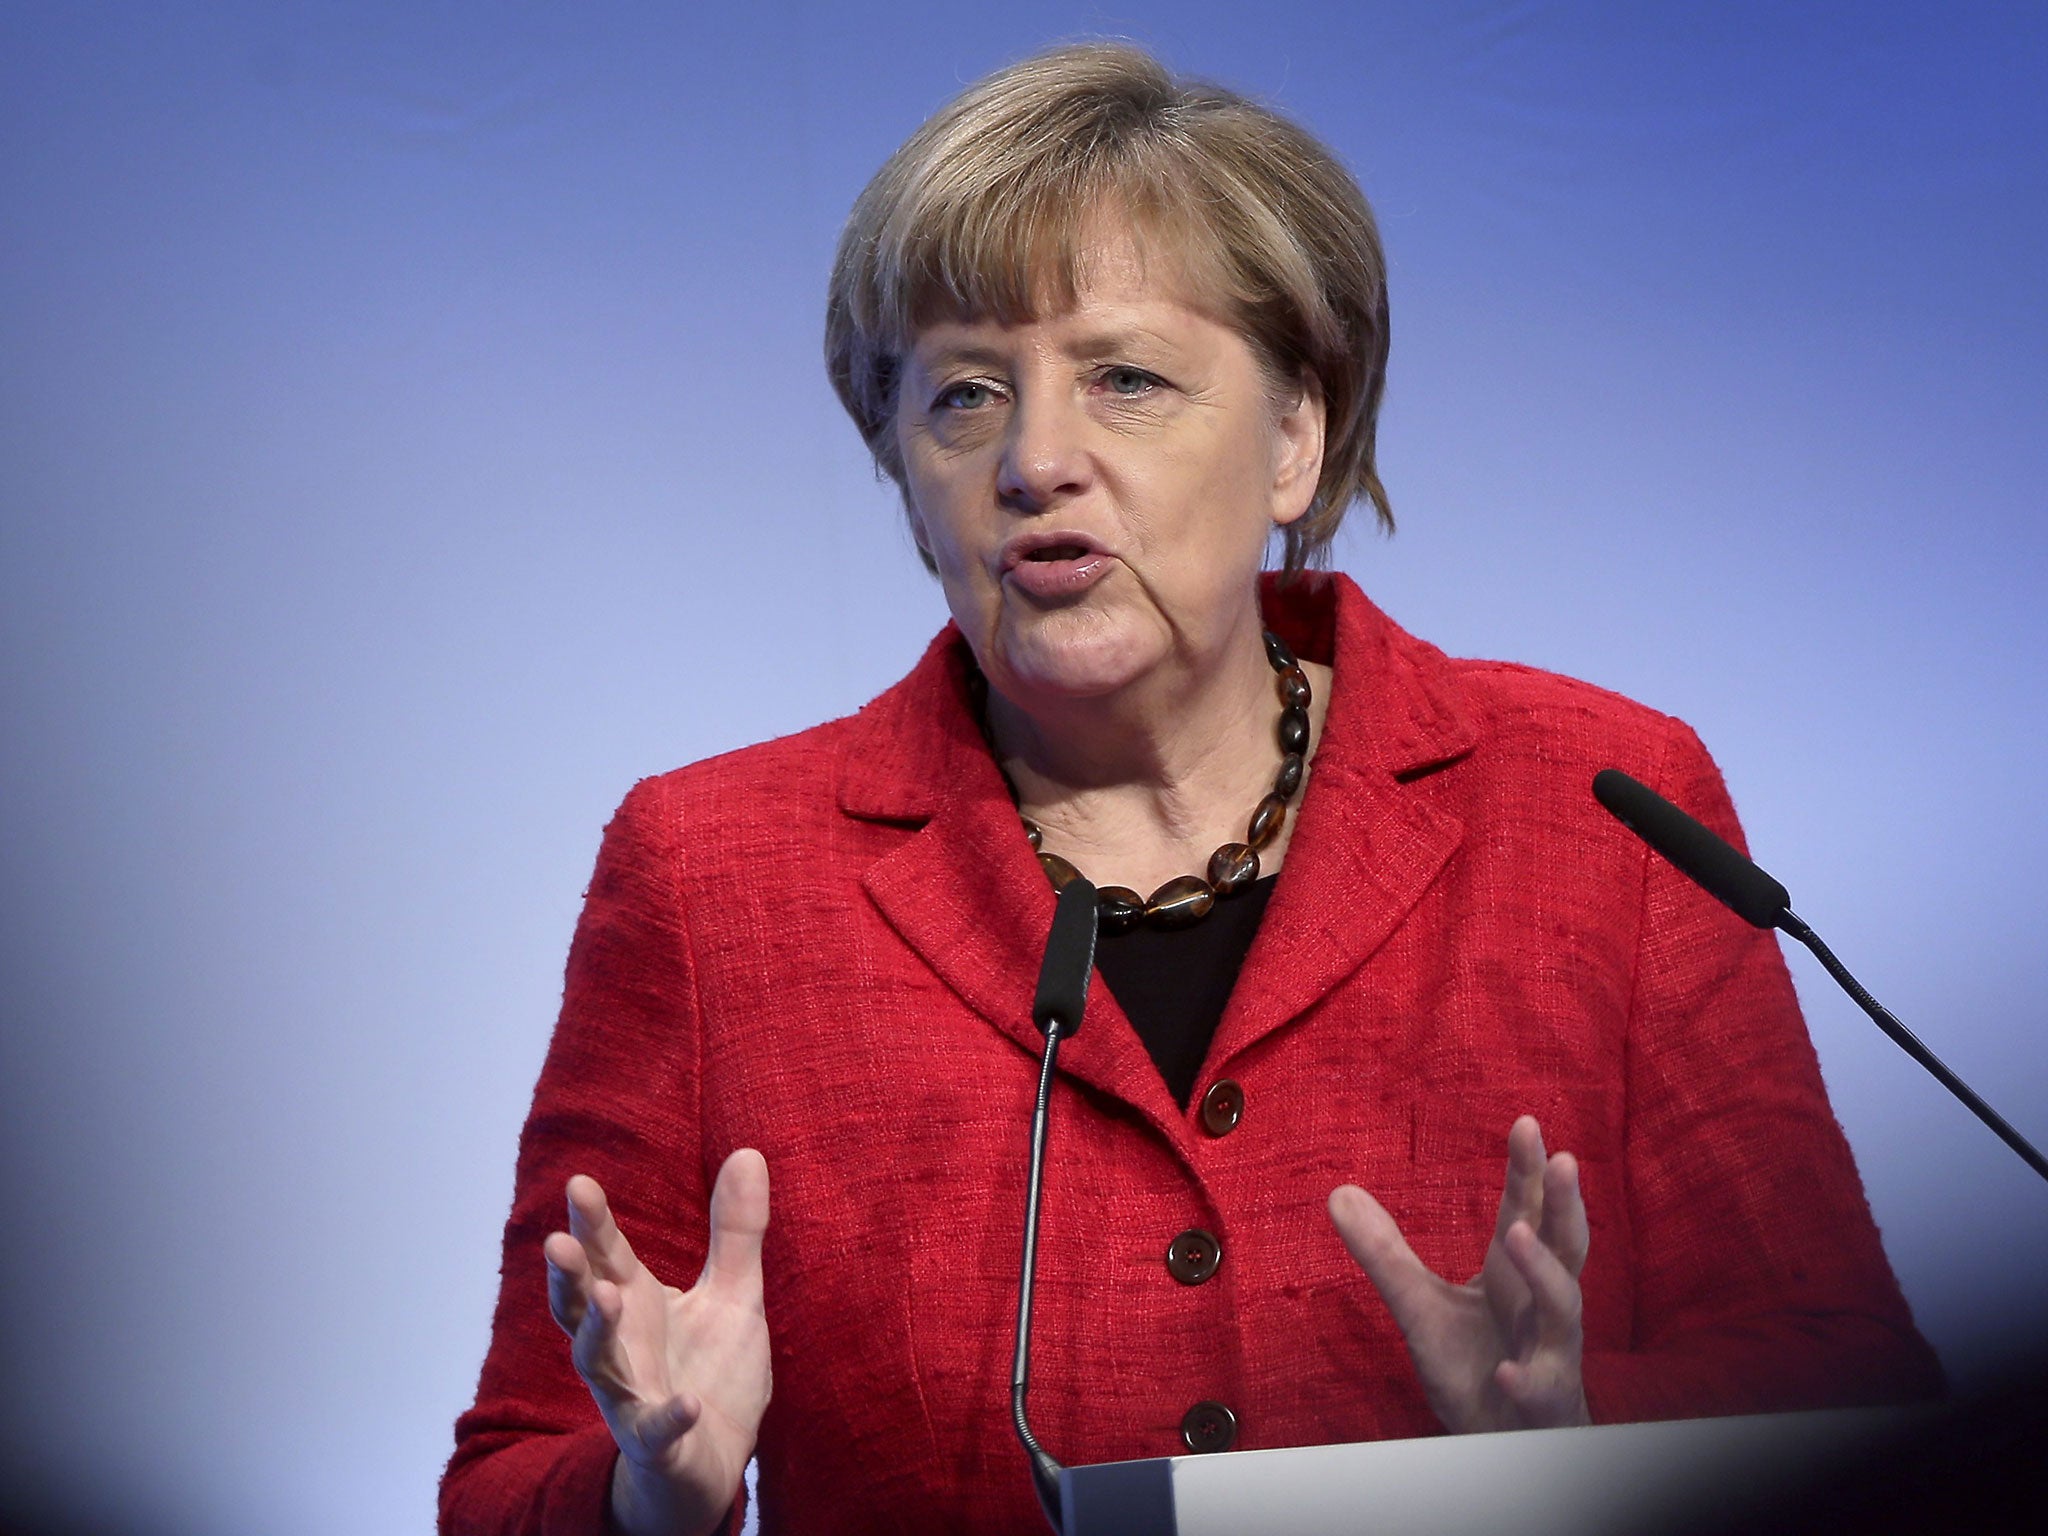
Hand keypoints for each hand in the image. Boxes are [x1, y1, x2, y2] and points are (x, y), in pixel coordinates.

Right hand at [544, 1149, 771, 1535]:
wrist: (714, 1458)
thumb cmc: (711, 1369)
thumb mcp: (732, 1293)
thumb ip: (735, 1231)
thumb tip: (748, 1152)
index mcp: (636, 1303)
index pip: (607, 1257)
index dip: (592, 1225)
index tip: (579, 1184)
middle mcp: (621, 1345)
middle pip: (582, 1306)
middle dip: (569, 1276)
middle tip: (557, 1241)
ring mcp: (631, 1394)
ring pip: (597, 1364)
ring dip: (597, 1332)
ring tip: (608, 1297)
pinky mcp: (656, 1442)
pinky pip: (655, 1431)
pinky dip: (668, 1418)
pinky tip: (687, 1403)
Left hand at [1328, 1115, 1589, 1432]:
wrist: (1499, 1442)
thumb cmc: (1473, 1365)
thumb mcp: (1419, 1305)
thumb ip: (1385, 1252)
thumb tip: (1338, 1192)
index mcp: (1513, 1274)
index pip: (1526, 1211)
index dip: (1528, 1170)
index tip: (1525, 1123)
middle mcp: (1542, 1305)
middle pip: (1566, 1247)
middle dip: (1565, 1204)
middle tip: (1563, 1159)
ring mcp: (1550, 1352)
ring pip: (1563, 1308)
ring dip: (1545, 1272)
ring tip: (1519, 1235)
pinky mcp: (1545, 1404)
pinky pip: (1542, 1389)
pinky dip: (1527, 1380)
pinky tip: (1506, 1372)